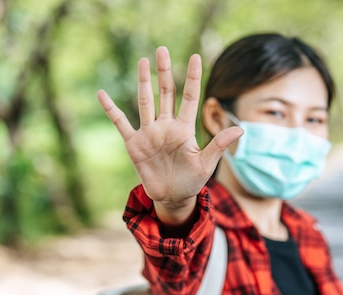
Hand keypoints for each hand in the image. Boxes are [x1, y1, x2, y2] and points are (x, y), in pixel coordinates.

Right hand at [97, 47, 241, 224]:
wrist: (173, 197)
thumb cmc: (192, 180)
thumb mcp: (206, 163)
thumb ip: (218, 144)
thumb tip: (240, 129)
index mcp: (185, 129)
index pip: (190, 97)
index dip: (193, 78)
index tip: (196, 57)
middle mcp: (167, 126)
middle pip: (166, 93)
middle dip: (164, 72)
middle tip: (162, 50)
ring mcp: (150, 133)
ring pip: (146, 102)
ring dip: (143, 82)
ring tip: (142, 61)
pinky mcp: (134, 144)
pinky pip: (121, 123)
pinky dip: (111, 109)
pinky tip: (102, 94)